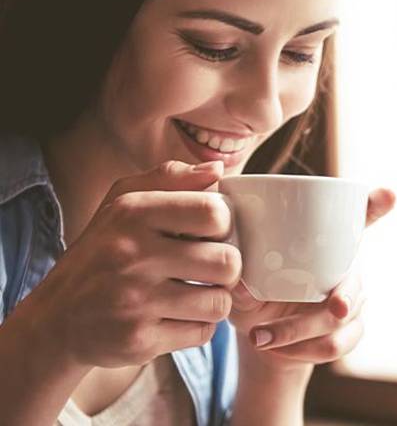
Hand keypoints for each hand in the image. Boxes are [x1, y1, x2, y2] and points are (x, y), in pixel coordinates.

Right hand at [21, 161, 239, 368]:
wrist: (56, 318)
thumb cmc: (103, 253)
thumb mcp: (124, 202)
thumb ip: (171, 177)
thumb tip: (217, 170)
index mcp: (133, 213)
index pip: (213, 212)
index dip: (224, 225)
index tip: (212, 234)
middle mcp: (132, 255)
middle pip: (227, 262)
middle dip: (228, 268)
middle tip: (210, 269)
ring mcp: (134, 301)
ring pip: (219, 302)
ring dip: (215, 300)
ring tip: (197, 293)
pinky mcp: (138, 340)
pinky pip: (202, 333)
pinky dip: (199, 326)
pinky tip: (179, 317)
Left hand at [229, 188, 394, 373]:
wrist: (262, 336)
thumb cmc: (254, 293)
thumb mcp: (240, 281)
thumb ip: (240, 280)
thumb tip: (240, 283)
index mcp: (325, 243)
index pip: (359, 218)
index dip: (376, 204)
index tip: (389, 193)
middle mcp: (344, 268)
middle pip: (354, 279)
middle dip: (347, 295)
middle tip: (335, 306)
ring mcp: (351, 302)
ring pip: (341, 319)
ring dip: (298, 331)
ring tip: (259, 338)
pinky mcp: (348, 333)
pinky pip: (337, 345)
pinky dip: (302, 351)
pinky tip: (274, 350)